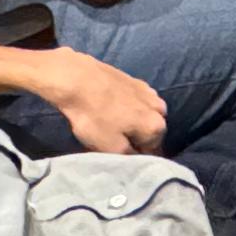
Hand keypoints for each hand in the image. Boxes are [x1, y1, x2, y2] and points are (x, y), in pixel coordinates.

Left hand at [35, 48, 167, 154]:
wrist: (76, 78)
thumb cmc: (93, 117)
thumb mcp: (111, 148)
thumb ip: (131, 157)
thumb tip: (139, 157)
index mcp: (156, 126)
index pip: (152, 152)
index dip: (135, 156)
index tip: (119, 155)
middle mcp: (159, 107)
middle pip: (150, 131)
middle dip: (136, 137)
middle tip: (113, 140)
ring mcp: (148, 90)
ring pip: (145, 114)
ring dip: (133, 121)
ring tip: (111, 122)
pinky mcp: (134, 79)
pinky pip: (137, 100)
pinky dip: (127, 106)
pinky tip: (110, 106)